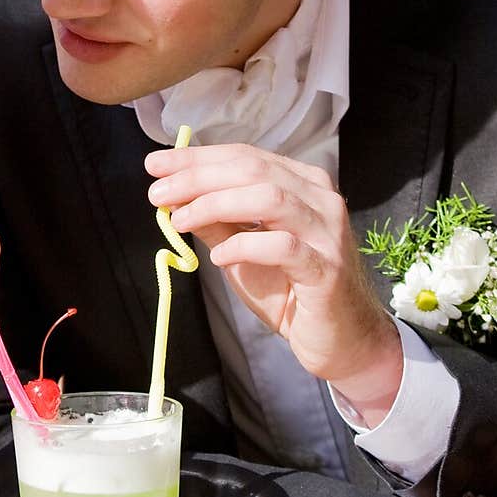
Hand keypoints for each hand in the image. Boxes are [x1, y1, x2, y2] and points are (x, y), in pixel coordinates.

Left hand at [145, 142, 402, 418]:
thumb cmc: (291, 292)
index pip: (245, 156)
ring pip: (269, 198)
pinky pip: (283, 246)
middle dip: (197, 177)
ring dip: (215, 204)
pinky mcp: (327, 268)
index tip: (155, 165)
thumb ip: (216, 221)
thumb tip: (174, 197)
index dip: (197, 158)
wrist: (341, 340)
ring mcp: (327, 232)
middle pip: (253, 170)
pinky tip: (219, 256)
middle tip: (157, 193)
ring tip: (181, 220)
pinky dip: (244, 246)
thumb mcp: (243, 251)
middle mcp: (320, 199)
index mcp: (302, 184)